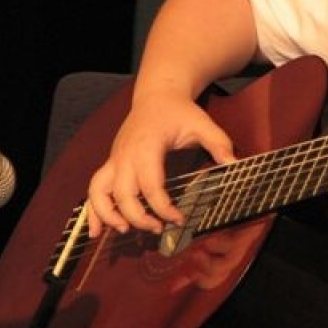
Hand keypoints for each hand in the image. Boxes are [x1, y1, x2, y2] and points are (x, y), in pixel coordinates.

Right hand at [86, 94, 235, 236]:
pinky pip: (94, 188)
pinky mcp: (111, 163)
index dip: (162, 207)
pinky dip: (92, 210)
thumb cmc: (179, 112)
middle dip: (138, 216)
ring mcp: (115, 159)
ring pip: (99, 191)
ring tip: (124, 231)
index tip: (180, 219)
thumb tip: (234, 165)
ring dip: (107, 214)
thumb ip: (219, 143)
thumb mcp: (203, 123)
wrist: (157, 96)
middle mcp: (125, 154)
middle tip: (159, 229)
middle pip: (122, 192)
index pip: (149, 184)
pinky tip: (95, 231)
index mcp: (147, 145)